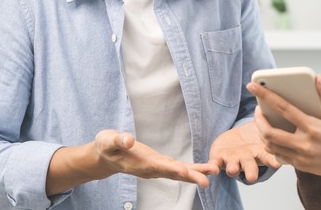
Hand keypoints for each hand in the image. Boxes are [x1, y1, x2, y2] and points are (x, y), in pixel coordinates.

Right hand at [94, 130, 218, 186]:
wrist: (106, 156)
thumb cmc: (107, 146)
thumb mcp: (107, 140)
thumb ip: (118, 140)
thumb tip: (128, 140)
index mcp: (138, 164)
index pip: (157, 166)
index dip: (171, 168)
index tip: (185, 171)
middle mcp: (150, 169)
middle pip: (173, 174)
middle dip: (190, 177)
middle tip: (207, 181)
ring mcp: (156, 168)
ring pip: (179, 172)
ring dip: (196, 173)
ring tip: (214, 171)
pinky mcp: (160, 164)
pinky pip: (179, 168)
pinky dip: (193, 169)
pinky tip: (206, 169)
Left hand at [208, 122, 281, 181]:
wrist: (235, 140)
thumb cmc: (254, 136)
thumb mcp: (264, 131)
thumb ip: (272, 127)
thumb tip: (285, 114)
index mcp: (260, 153)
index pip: (268, 158)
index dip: (273, 161)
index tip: (278, 164)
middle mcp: (247, 159)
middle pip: (250, 166)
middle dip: (251, 172)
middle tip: (252, 177)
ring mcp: (232, 160)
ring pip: (233, 166)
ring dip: (233, 169)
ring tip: (233, 169)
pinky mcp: (218, 158)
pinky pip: (214, 164)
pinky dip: (212, 168)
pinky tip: (211, 169)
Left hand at [247, 76, 320, 176]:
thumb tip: (317, 78)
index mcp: (313, 128)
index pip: (284, 109)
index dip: (266, 95)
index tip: (253, 86)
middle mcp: (304, 144)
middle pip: (269, 133)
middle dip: (258, 120)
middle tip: (258, 110)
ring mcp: (300, 157)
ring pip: (270, 146)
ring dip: (262, 133)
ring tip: (264, 122)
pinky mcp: (299, 165)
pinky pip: (278, 156)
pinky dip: (272, 145)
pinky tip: (274, 136)